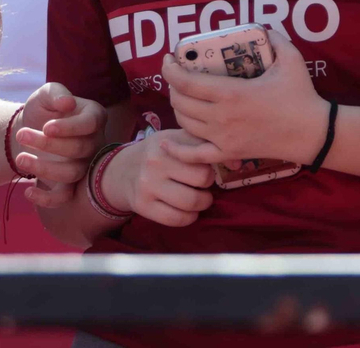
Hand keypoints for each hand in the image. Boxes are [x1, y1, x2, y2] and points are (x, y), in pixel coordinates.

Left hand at [13, 84, 105, 206]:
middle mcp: (94, 142)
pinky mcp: (71, 183)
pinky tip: (28, 191)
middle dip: (48, 145)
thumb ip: (56, 93)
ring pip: (73, 173)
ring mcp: (85, 165)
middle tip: (21, 135)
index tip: (46, 127)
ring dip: (45, 169)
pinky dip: (47, 199)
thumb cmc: (44, 109)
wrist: (32, 128)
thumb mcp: (46, 94)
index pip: (90, 124)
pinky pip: (66, 196)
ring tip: (20, 159)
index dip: (70, 128)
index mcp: (94, 116)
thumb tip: (67, 103)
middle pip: (80, 149)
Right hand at [100, 129, 219, 227]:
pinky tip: (187, 211)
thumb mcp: (176, 140)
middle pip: (202, 178)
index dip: (213, 164)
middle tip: (202, 185)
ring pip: (191, 201)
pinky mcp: (143, 206)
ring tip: (199, 199)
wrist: (122, 171)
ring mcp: (148, 184)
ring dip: (202, 203)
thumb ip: (203, 145)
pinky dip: (189, 218)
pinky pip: (177, 219)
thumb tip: (237, 161)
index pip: (203, 153)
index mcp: (168, 141)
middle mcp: (156, 161)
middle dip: (207, 184)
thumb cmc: (159, 154)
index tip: (211, 168)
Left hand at [163, 28, 324, 163]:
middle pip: (181, 101)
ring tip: (182, 96)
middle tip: (177, 76)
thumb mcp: (290, 59)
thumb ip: (274, 38)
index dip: (170, 70)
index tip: (168, 59)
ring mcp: (223, 138)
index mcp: (231, 93)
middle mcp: (221, 117)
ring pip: (184, 123)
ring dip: (177, 107)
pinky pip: (195, 155)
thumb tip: (261, 28)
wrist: (314, 134)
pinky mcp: (228, 153)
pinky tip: (165, 143)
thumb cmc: (301, 95)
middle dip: (172, 86)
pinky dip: (177, 149)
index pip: (186, 82)